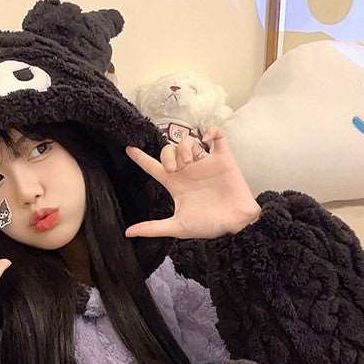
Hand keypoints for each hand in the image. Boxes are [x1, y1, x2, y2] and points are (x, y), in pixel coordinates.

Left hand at [124, 126, 260, 240]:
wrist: (234, 224)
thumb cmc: (208, 226)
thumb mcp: (177, 227)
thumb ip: (153, 227)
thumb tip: (128, 233)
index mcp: (175, 184)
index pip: (153, 167)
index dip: (141, 158)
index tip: (129, 149)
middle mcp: (188, 171)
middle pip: (169, 150)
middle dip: (167, 154)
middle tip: (172, 169)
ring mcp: (205, 163)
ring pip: (189, 141)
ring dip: (185, 147)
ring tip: (189, 162)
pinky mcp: (223, 158)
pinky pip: (217, 135)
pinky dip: (211, 131)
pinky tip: (207, 138)